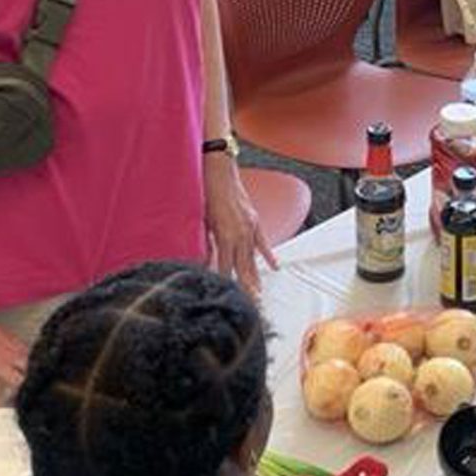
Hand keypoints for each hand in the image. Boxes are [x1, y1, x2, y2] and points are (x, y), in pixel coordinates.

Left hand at [204, 157, 278, 295]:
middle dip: (246, 288)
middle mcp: (240, 233)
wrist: (219, 170)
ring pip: (253, 258)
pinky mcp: (254, 220)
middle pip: (243, 267)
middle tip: (251, 305)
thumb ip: (205, 244)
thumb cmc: (207, 192)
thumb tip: (203, 262)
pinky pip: (262, 242)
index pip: (224, 267)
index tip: (225, 297)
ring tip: (259, 294)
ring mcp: (250, 227)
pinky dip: (268, 255)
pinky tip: (274, 267)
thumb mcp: (201, 221)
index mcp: (225, 235)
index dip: (224, 283)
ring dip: (256, 277)